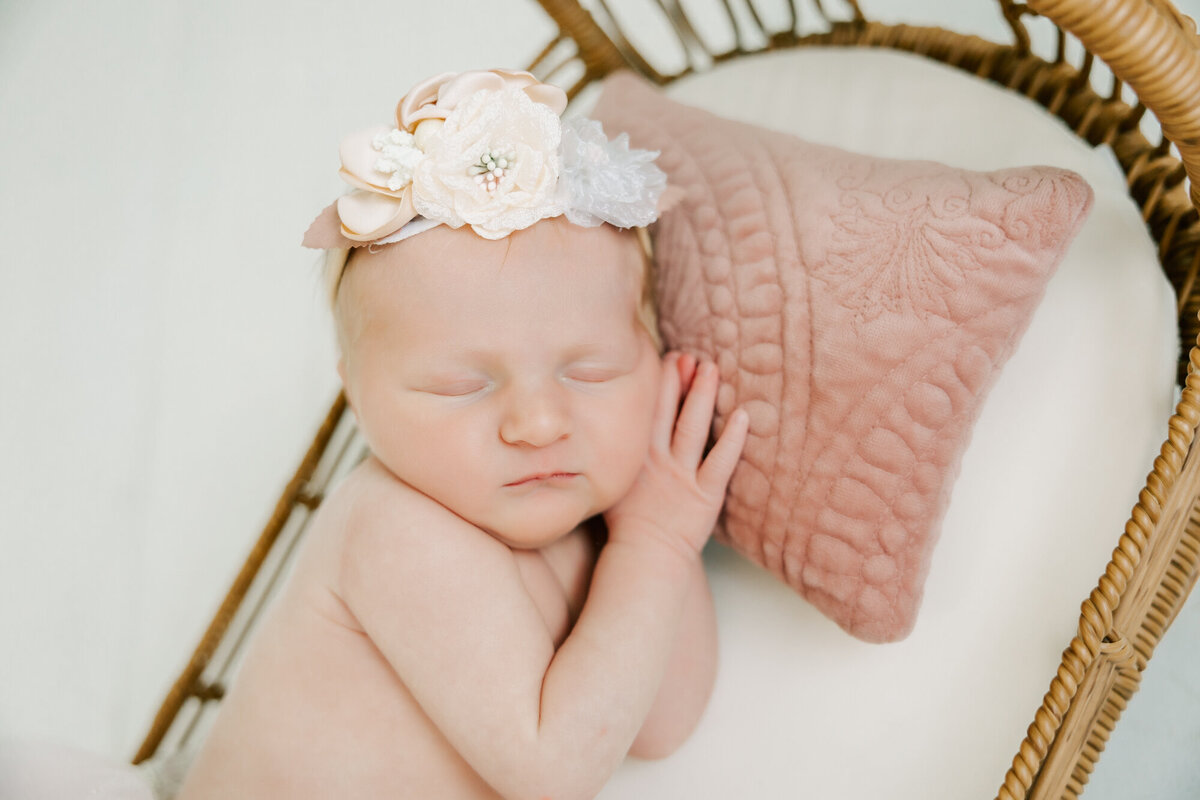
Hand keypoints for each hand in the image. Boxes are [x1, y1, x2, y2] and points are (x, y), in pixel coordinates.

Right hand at [604, 351, 748, 559]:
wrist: (645, 558)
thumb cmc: (628, 524)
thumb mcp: (614, 483)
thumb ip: (617, 454)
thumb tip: (613, 425)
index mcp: (636, 457)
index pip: (648, 411)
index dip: (659, 382)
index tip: (667, 356)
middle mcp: (658, 462)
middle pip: (669, 413)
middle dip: (679, 381)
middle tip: (689, 355)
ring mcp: (682, 478)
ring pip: (692, 429)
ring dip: (701, 397)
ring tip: (711, 369)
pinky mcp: (705, 497)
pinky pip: (720, 463)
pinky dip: (731, 440)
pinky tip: (742, 416)